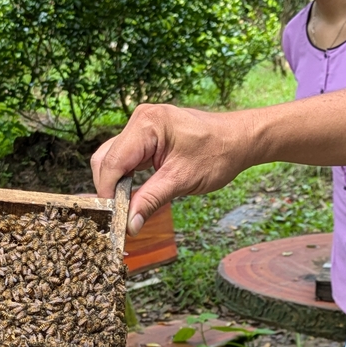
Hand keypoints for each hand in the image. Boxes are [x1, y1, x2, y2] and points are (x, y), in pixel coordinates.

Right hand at [91, 103, 254, 234]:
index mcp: (147, 124)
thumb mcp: (182, 181)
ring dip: (116, 186)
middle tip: (118, 217)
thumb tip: (129, 225)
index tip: (111, 219)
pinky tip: (132, 196)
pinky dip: (124, 180)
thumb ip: (150, 201)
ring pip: (112, 161)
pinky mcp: (146, 138)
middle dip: (109, 190)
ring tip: (125, 209)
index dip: (108, 193)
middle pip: (106, 160)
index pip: (112, 163)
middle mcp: (140, 121)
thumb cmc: (217, 153)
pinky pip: (125, 160)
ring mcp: (142, 128)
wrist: (239, 140)